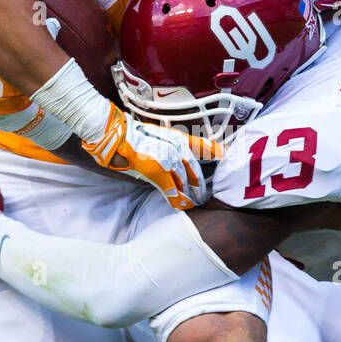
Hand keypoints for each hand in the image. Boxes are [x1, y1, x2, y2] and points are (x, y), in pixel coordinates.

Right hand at [81, 105, 215, 208]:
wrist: (115, 137)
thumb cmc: (131, 136)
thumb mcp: (157, 135)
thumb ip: (170, 145)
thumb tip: (177, 159)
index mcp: (176, 137)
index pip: (202, 145)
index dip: (215, 152)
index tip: (225, 156)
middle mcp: (176, 147)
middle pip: (194, 170)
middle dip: (200, 185)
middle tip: (205, 195)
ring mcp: (168, 159)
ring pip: (184, 183)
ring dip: (190, 195)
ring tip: (195, 203)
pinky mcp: (158, 171)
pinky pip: (171, 190)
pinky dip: (177, 200)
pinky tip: (182, 206)